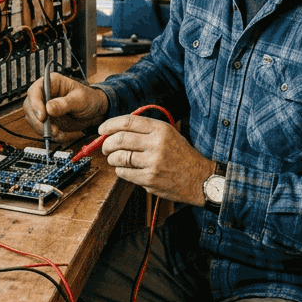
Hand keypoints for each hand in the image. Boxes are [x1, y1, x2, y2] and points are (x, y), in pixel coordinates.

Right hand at [24, 72, 108, 141]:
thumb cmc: (89, 99)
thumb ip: (64, 104)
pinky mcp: (46, 119)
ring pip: (32, 118)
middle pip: (30, 106)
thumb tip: (48, 108)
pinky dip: (48, 134)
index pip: (36, 90)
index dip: (35, 103)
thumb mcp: (79, 99)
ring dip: (42, 129)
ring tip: (57, 132)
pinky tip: (59, 134)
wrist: (94, 112)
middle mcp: (45, 94)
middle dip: (37, 120)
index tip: (42, 116)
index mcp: (52, 82)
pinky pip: (40, 128)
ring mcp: (44, 107)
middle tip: (49, 129)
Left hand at [98, 115, 215, 205]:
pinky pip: (124, 173)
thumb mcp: (169, 134)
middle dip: (107, 144)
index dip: (110, 125)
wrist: (199, 178)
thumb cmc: (182, 155)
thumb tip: (115, 130)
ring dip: (112, 159)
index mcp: (160, 129)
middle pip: (119, 139)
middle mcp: (156, 144)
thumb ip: (145, 130)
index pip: (127, 122)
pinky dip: (120, 171)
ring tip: (115, 159)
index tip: (102, 130)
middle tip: (105, 148)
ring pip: (119, 158)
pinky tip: (126, 170)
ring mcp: (153, 162)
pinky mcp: (149, 179)